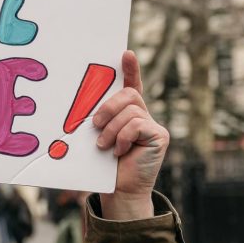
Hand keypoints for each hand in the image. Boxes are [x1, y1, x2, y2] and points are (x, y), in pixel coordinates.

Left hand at [92, 50, 167, 220]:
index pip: (131, 84)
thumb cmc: (104, 163)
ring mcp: (153, 124)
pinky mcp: (160, 136)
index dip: (130, 68)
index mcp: (126, 112)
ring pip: (130, 111)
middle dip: (108, 107)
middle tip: (95, 124)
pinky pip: (137, 124)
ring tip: (104, 145)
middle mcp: (143, 114)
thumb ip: (98, 120)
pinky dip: (122, 137)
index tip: (125, 53)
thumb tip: (83, 110)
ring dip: (111, 129)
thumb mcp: (97, 136)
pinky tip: (119, 151)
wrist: (119, 189)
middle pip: (128, 95)